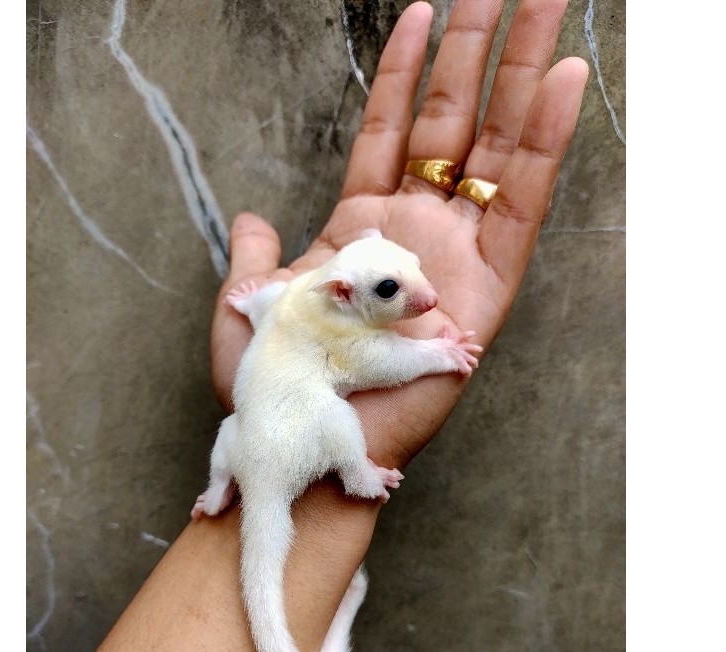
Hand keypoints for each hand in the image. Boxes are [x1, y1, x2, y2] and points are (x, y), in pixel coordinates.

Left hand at [210, 0, 586, 468]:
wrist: (307, 448)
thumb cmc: (276, 391)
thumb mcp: (249, 313)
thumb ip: (257, 258)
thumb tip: (252, 217)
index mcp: (360, 232)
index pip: (388, 131)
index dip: (402, 71)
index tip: (420, 9)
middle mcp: (414, 237)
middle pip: (452, 124)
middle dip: (474, 51)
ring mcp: (455, 259)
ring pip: (495, 151)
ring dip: (518, 76)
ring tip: (542, 5)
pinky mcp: (488, 292)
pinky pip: (521, 206)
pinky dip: (544, 144)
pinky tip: (562, 81)